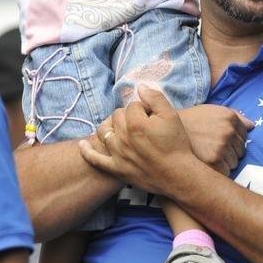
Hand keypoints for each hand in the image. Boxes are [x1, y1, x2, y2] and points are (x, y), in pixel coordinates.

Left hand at [79, 86, 197, 194]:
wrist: (179, 175)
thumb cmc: (176, 144)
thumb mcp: (171, 115)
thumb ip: (155, 97)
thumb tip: (140, 87)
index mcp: (135, 123)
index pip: (132, 106)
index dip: (143, 108)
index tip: (152, 115)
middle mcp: (123, 138)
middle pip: (117, 116)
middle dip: (128, 116)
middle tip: (142, 123)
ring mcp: (117, 154)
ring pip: (104, 132)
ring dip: (110, 126)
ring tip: (120, 127)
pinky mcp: (116, 169)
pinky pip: (95, 159)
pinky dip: (87, 151)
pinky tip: (83, 144)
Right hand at [178, 105, 253, 174]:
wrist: (166, 131)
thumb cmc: (190, 122)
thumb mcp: (210, 111)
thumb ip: (234, 116)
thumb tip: (252, 125)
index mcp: (229, 117)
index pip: (244, 136)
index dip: (232, 140)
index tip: (218, 140)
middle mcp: (228, 131)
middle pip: (241, 151)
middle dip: (230, 152)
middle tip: (211, 148)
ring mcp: (222, 147)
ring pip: (234, 163)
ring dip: (224, 162)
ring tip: (207, 155)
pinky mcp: (214, 162)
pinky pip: (226, 173)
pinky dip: (217, 171)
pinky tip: (205, 163)